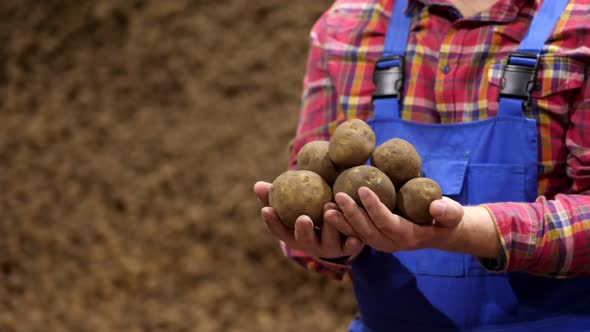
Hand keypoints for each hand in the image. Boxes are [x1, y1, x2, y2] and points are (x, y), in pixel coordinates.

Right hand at [253, 181, 363, 258]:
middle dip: (303, 231)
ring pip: (329, 241)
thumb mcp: (298, 199)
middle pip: (304, 241)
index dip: (272, 223)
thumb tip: (258, 185)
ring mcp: (331, 247)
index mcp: (295, 235)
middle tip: (303, 218)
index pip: (280, 231)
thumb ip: (278, 194)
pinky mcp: (351, 246)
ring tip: (329, 208)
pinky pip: (352, 246)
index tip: (267, 209)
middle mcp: (311, 245)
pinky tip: (355, 236)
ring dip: (329, 227)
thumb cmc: (314, 206)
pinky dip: (353, 241)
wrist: (346, 219)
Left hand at [326, 186, 488, 253]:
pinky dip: (340, 224)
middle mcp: (390, 243)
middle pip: (367, 230)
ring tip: (326, 208)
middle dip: (351, 214)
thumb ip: (447, 212)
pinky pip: (353, 232)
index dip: (374, 207)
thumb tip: (437, 207)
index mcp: (407, 236)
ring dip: (340, 222)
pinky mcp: (372, 237)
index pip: (386, 222)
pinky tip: (327, 211)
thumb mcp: (453, 215)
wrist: (439, 232)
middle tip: (339, 195)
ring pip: (356, 234)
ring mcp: (379, 243)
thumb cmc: (446, 219)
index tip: (362, 189)